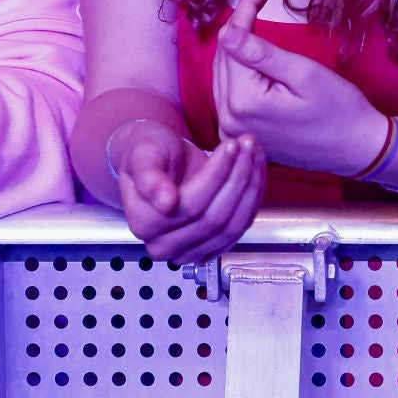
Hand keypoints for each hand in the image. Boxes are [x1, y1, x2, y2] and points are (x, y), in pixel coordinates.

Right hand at [110, 120, 265, 262]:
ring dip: (250, 187)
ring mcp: (188, 253)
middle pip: (214, 218)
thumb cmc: (147, 153)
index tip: (231, 145)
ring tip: (254, 152)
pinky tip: (255, 170)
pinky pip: (239, 229)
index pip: (191, 205)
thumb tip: (166, 203)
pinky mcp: (211, 250)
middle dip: (238, 178)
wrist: (157, 163)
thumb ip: (149, 177)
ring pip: (232, 226)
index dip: (216, 175)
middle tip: (248, 144)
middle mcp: (164, 246)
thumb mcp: (142, 155)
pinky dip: (253, 199)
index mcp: (144, 223)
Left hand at [213, 0, 391, 175]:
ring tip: (257, 13)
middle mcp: (229, 120)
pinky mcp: (240, 133)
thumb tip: (226, 31)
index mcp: (244, 103)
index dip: (247, 8)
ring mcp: (232, 130)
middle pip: (225, 57)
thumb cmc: (340, 109)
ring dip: (239, 43)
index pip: (233, 42)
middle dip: (242, 22)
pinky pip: (231, 91)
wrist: (357, 149)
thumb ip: (261, 53)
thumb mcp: (304, 74)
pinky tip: (254, 50)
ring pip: (225, 73)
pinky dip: (241, 67)